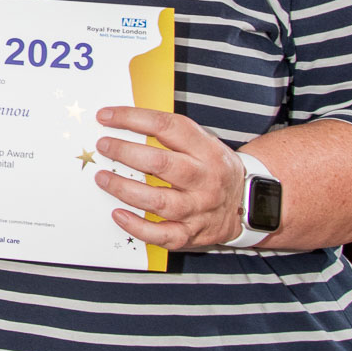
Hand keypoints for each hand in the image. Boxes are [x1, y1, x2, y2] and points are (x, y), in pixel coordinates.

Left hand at [92, 106, 246, 249]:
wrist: (249, 204)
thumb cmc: (214, 169)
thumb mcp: (204, 144)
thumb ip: (171, 134)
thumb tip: (122, 122)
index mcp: (206, 150)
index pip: (167, 127)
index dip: (133, 118)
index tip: (106, 116)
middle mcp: (204, 179)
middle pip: (161, 164)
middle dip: (125, 153)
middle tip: (102, 146)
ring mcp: (199, 209)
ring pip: (159, 201)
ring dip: (125, 189)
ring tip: (102, 178)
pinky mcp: (192, 233)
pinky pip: (163, 234)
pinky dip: (138, 226)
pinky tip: (118, 214)